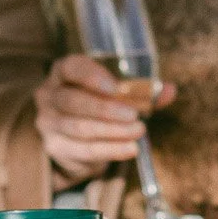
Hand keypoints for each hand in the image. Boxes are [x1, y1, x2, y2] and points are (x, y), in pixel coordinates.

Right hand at [33, 57, 176, 183]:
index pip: (72, 68)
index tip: (115, 88)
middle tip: (133, 116)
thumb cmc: (96, 106)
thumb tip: (169, 90)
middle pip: (73, 101)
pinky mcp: (55, 147)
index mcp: (63, 73)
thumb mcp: (116, 94)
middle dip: (105, 109)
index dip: (92, 77)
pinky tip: (129, 149)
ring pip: (80, 128)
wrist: (73, 139)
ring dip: (112, 131)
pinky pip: (84, 150)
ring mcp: (48, 123)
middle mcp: (50, 95)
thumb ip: (141, 91)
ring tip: (137, 131)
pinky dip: (110, 150)